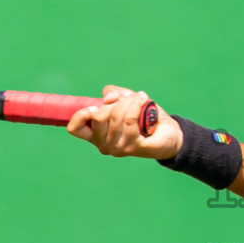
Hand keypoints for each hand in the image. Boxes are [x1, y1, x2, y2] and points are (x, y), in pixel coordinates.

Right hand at [65, 85, 183, 160]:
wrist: (169, 132)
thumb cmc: (144, 117)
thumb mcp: (125, 100)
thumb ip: (112, 94)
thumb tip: (107, 98)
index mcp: (96, 136)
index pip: (74, 129)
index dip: (82, 114)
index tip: (96, 106)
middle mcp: (103, 145)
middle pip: (98, 116)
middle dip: (115, 101)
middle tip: (128, 99)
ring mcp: (117, 148)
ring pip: (115, 115)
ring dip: (129, 101)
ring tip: (140, 99)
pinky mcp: (133, 147)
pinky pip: (130, 119)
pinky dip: (137, 105)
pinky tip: (144, 100)